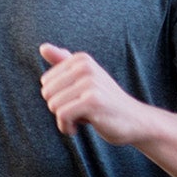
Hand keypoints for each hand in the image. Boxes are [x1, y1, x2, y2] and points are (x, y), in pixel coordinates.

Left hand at [38, 43, 152, 143]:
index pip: (46, 81)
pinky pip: (62, 116)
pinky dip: (66, 127)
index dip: (58, 96)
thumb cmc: (105, 101)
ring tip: (81, 119)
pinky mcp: (93, 101)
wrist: (134, 120)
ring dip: (64, 119)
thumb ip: (63, 62)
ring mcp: (90, 83)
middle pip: (47, 93)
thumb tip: (42, 47)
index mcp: (81, 59)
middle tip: (80, 111)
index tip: (77, 100)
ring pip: (53, 105)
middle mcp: (85, 67)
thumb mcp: (85, 79)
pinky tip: (77, 129)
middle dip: (59, 107)